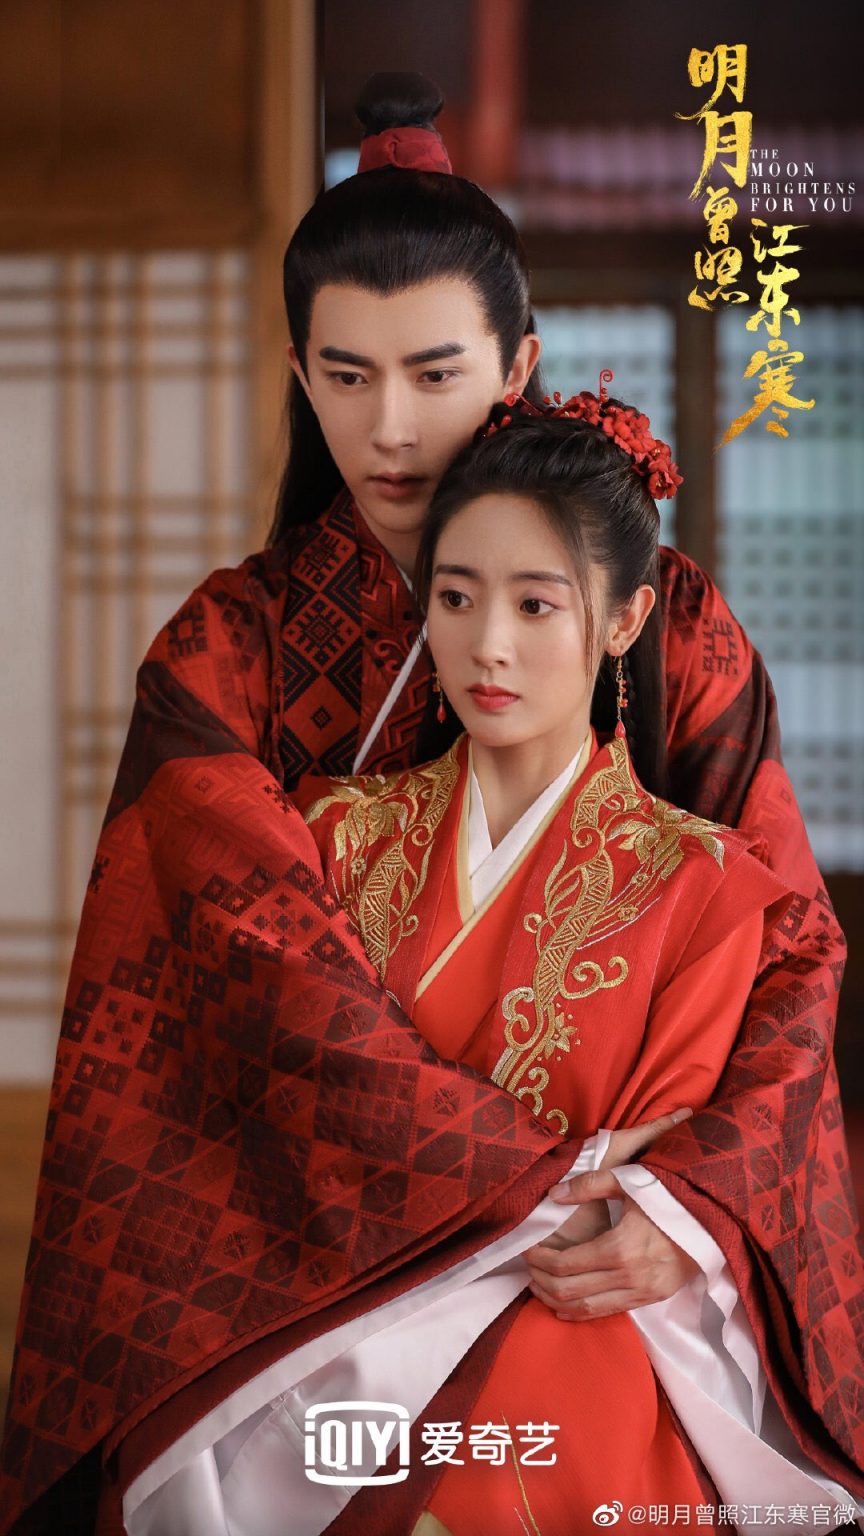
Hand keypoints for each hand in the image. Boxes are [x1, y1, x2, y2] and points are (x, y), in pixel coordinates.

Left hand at [522, 1107, 698, 1318]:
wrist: (714, 1218)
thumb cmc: (670, 1194)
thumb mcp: (630, 1181)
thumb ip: (588, 1184)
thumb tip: (552, 1194)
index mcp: (620, 1248)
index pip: (564, 1264)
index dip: (538, 1259)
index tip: (525, 1248)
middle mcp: (629, 1277)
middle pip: (570, 1291)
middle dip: (541, 1280)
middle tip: (525, 1267)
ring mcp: (642, 1292)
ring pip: (587, 1310)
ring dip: (557, 1301)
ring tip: (537, 1287)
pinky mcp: (652, 1298)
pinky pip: (609, 1312)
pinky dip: (582, 1313)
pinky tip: (565, 1307)